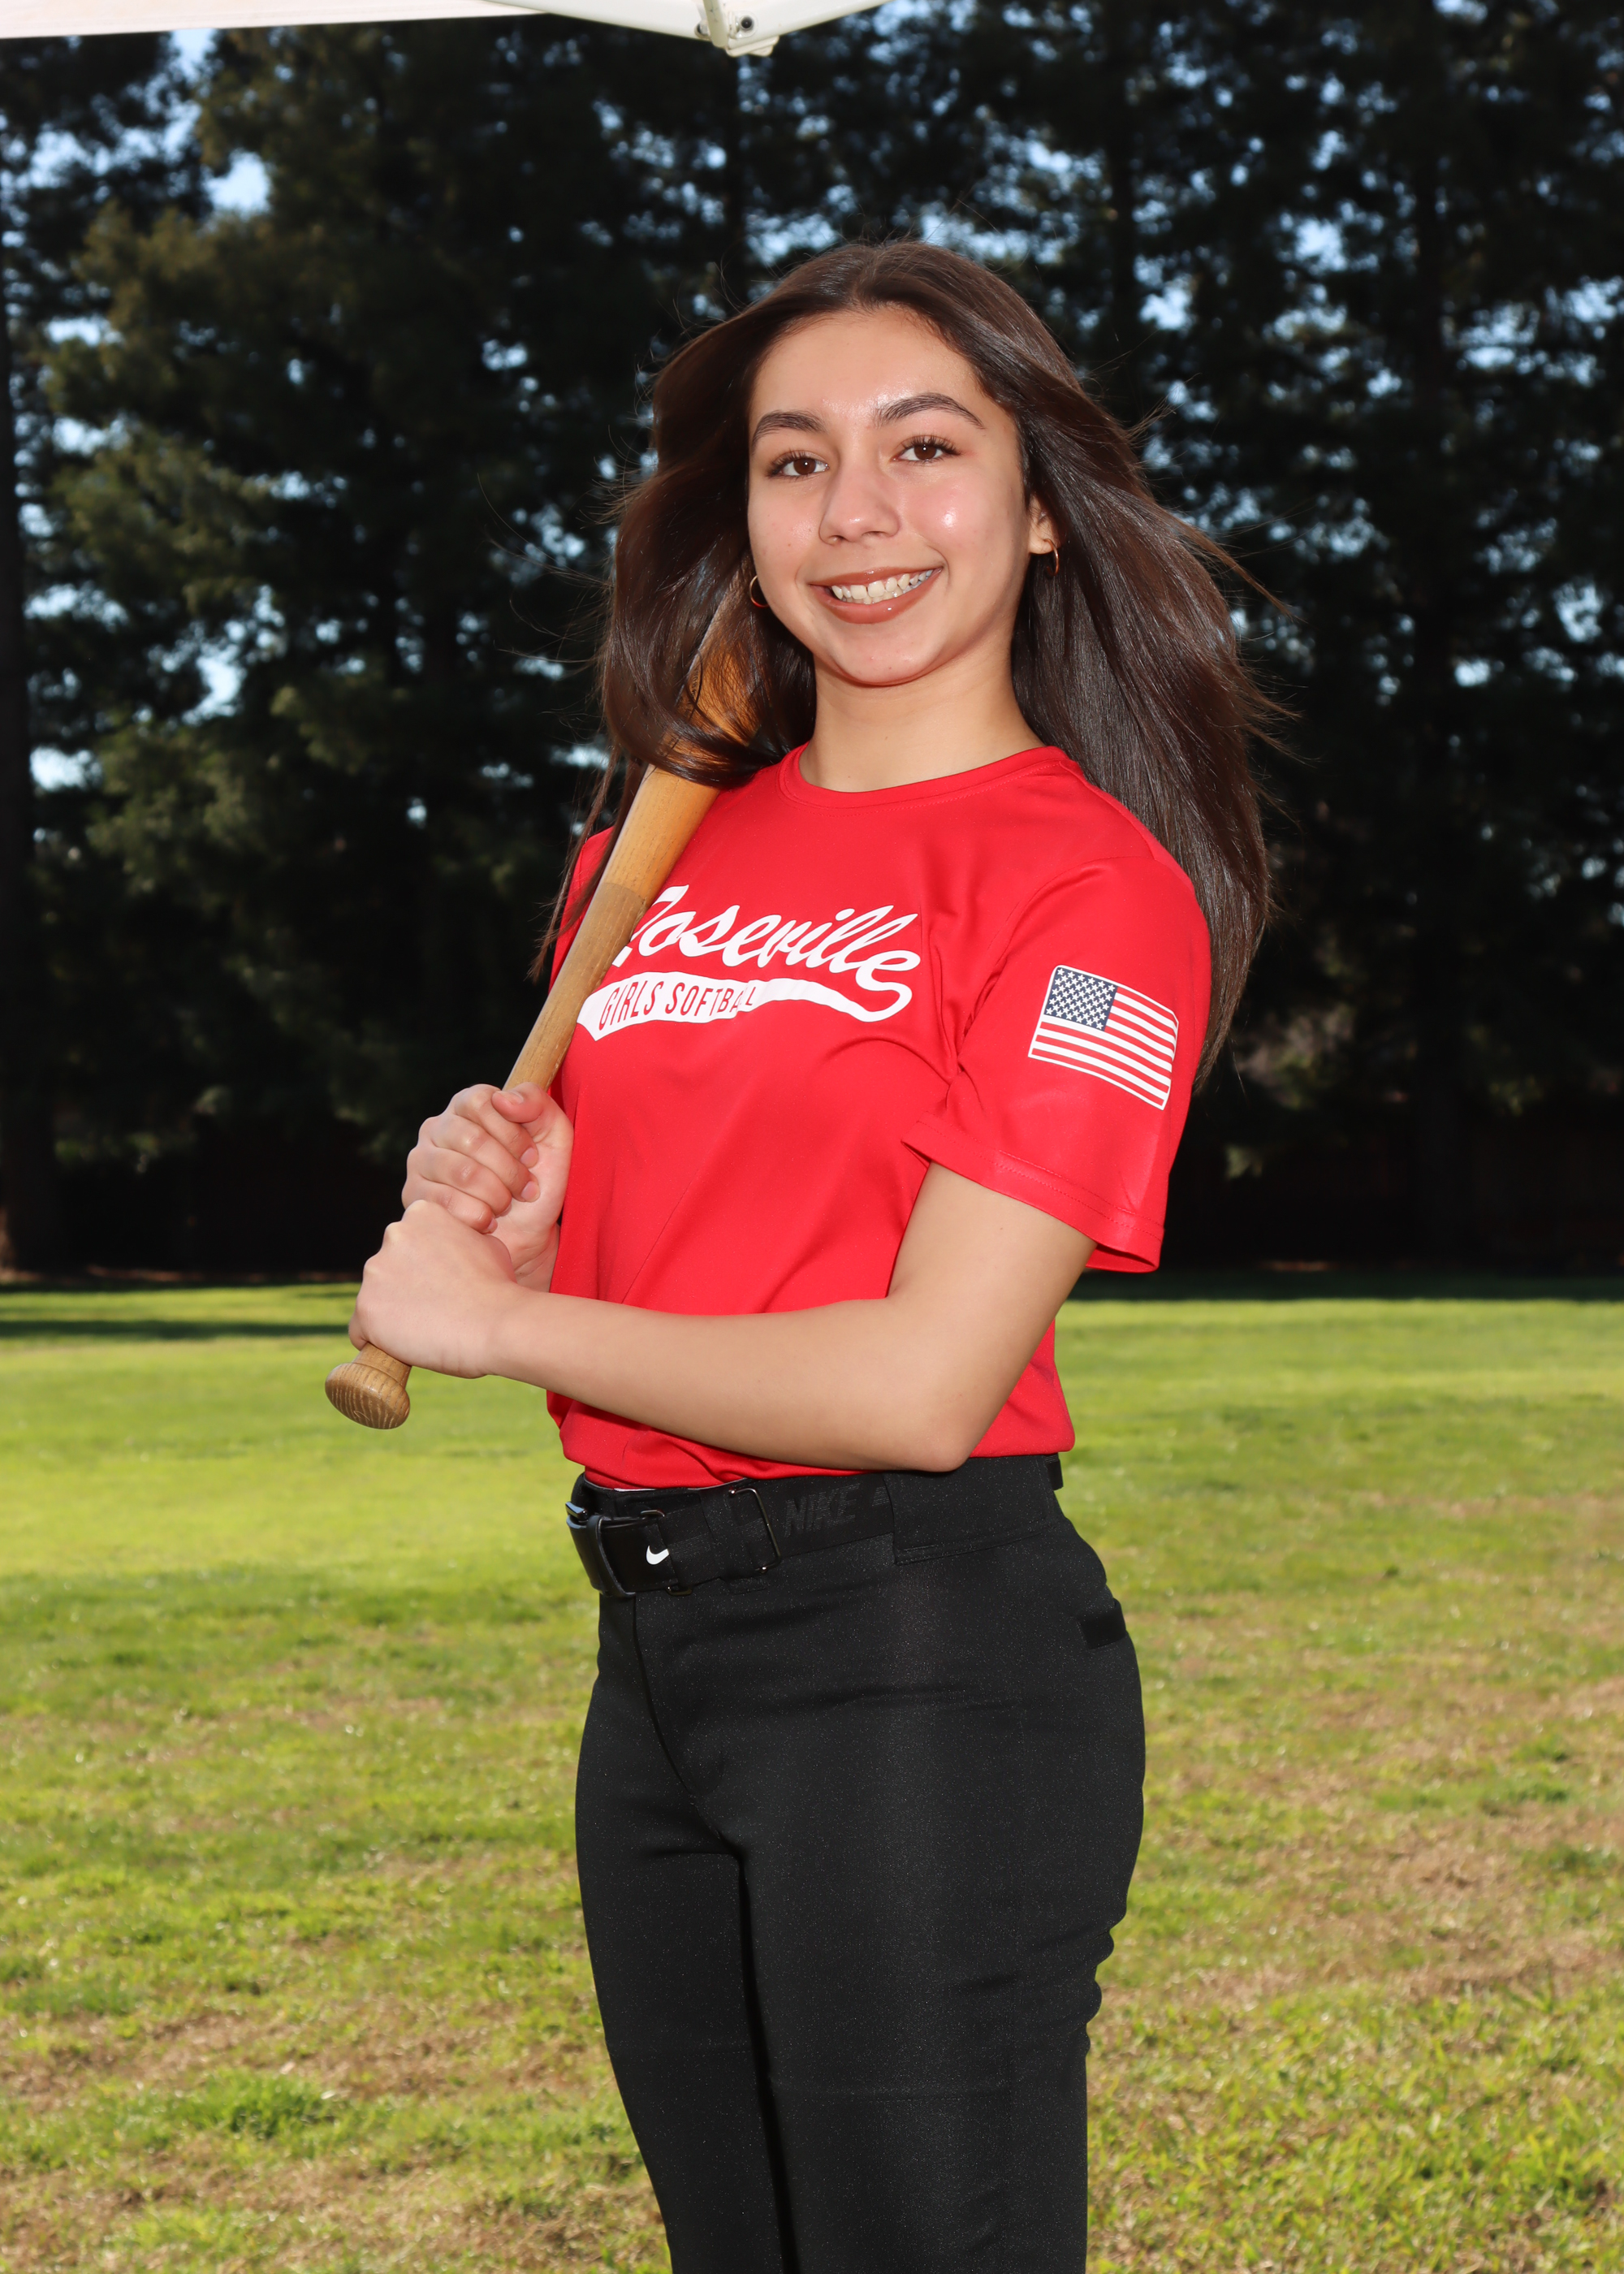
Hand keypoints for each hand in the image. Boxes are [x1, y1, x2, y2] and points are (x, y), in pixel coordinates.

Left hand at [348, 1200, 523, 1375]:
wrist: (496, 1324)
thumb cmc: (498, 1288)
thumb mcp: (486, 1245)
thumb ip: (458, 1240)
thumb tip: (452, 1250)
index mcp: (421, 1213)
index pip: (408, 1243)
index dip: (424, 1267)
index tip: (443, 1284)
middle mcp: (392, 1235)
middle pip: (387, 1268)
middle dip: (405, 1287)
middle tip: (437, 1307)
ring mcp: (375, 1271)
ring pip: (374, 1298)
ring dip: (393, 1313)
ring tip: (426, 1328)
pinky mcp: (365, 1308)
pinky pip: (361, 1330)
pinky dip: (378, 1340)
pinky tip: (404, 1345)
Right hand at [403, 1081, 571, 1285]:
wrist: (528, 1233)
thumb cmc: (539, 1179)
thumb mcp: (554, 1135)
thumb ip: (537, 1103)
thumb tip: (503, 1099)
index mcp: (467, 1106)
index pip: (481, 1102)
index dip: (512, 1134)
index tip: (532, 1157)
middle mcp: (438, 1127)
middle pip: (471, 1139)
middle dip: (509, 1170)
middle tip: (525, 1188)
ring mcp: (421, 1160)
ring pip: (461, 1172)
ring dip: (497, 1195)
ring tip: (507, 1204)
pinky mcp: (414, 1194)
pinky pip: (445, 1201)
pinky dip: (478, 1215)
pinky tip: (488, 1220)